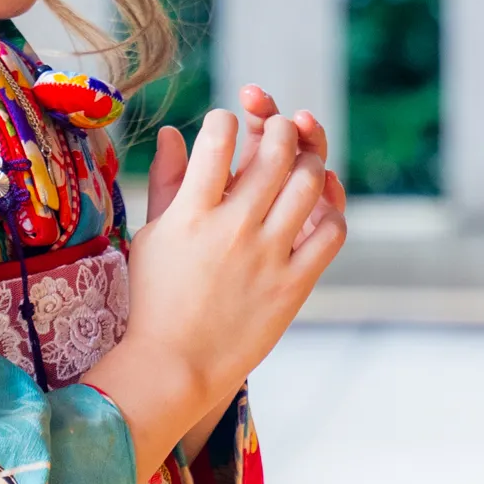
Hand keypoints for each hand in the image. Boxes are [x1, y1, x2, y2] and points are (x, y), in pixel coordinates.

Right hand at [87, 108, 346, 476]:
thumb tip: (170, 131)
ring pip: (308, 184)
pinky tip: (319, 206)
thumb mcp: (152, 234)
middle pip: (274, 152)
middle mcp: (232, 229)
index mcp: (191, 213)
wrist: (176, 363)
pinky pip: (330, 233)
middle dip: (278, 125)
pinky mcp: (293, 284)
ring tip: (301, 158)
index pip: (217, 138)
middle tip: (276, 127)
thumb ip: (164, 178)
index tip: (226, 124)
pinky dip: (331, 210)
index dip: (226, 120)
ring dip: (310, 159)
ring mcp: (267, 256)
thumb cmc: (157, 297)